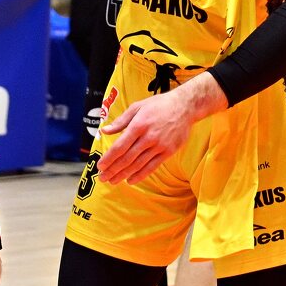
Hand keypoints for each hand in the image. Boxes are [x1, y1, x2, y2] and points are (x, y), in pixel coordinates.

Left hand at [96, 76, 224, 183]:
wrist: (185, 106)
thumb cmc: (159, 105)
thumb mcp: (138, 107)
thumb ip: (121, 121)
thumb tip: (105, 131)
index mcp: (139, 125)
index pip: (120, 146)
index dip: (109, 158)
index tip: (100, 166)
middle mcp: (148, 137)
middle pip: (127, 158)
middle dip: (113, 170)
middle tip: (103, 177)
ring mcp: (159, 146)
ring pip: (138, 164)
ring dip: (124, 174)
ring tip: (113, 181)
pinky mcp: (168, 151)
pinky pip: (152, 166)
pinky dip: (140, 175)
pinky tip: (131, 180)